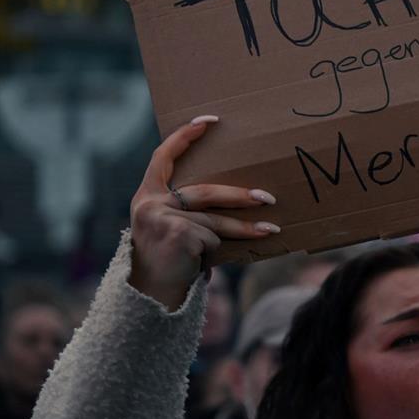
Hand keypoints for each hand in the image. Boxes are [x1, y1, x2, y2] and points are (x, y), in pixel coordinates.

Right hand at [128, 115, 278, 309]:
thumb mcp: (169, 227)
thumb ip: (187, 209)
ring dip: (244, 229)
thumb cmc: (168, 261)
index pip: (162, 157)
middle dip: (239, 196)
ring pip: (214, 221)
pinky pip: (211, 240)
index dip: (184, 137)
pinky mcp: (178, 234)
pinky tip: (199, 265)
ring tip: (270, 230)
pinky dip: (213, 254)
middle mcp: (150, 203)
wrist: (148, 297)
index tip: (208, 120)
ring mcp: (162, 218)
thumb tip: (235, 194)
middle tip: (267, 198)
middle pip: (204, 192)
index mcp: (147, 195)